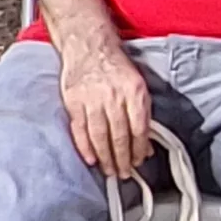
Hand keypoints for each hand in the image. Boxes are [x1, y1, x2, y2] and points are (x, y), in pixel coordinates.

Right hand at [55, 38, 153, 175]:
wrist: (88, 46)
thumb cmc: (114, 66)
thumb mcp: (137, 85)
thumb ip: (142, 113)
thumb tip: (146, 144)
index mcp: (134, 92)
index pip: (139, 129)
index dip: (139, 149)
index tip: (139, 161)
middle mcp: (114, 97)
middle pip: (119, 136)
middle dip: (123, 159)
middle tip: (124, 173)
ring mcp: (92, 100)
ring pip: (100, 136)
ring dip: (105, 158)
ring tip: (110, 171)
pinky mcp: (74, 102)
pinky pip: (80, 130)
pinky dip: (85, 147)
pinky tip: (91, 159)